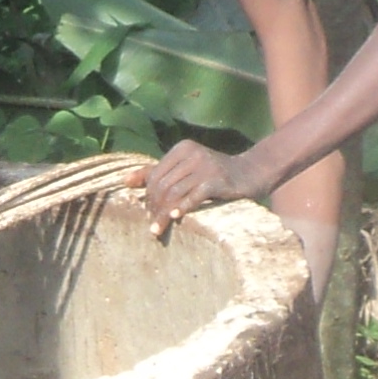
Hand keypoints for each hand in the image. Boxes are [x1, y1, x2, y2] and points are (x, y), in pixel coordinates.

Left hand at [136, 142, 256, 230]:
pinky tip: (174, 218)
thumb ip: (158, 172)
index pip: (155, 175)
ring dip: (163, 214)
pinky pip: (194, 196)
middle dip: (154, 207)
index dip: (148, 196)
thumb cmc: (216, 174)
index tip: (147, 214)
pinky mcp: (218, 180)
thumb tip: (125, 181)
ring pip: (174, 192)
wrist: (252, 173)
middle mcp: (193, 154)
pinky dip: (182, 208)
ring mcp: (206, 166)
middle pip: (163, 185)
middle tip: (152, 227)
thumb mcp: (186, 168)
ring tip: (158, 230)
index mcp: (182, 148)